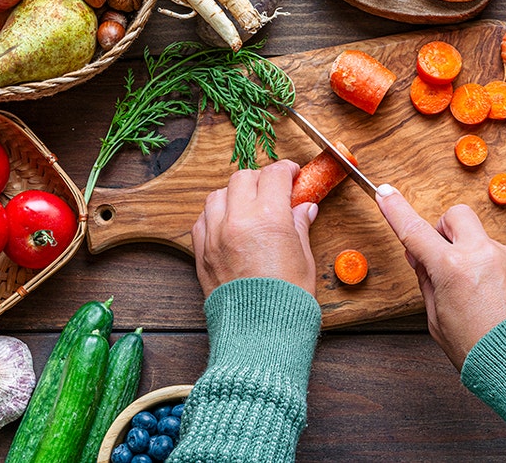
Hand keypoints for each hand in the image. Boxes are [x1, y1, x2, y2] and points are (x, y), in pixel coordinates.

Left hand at [191, 160, 318, 296]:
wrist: (260, 335)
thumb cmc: (287, 301)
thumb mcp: (304, 258)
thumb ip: (300, 226)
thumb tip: (304, 208)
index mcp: (268, 217)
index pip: (274, 175)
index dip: (287, 171)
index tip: (293, 176)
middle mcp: (237, 220)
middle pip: (243, 178)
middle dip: (260, 179)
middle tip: (273, 191)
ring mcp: (214, 236)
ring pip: (218, 194)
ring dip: (234, 194)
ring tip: (248, 206)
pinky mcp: (201, 253)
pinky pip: (202, 219)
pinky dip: (215, 215)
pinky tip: (229, 224)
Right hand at [376, 185, 505, 369]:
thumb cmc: (479, 353)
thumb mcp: (437, 321)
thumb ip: (428, 282)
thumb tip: (420, 256)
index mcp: (452, 269)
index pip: (415, 231)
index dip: (395, 210)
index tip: (385, 194)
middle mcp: (484, 255)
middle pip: (458, 216)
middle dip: (447, 228)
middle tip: (446, 253)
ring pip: (486, 244)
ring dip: (479, 261)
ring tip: (485, 301)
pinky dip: (504, 277)